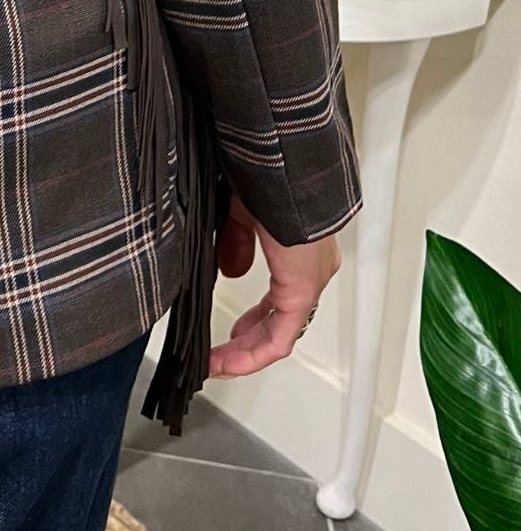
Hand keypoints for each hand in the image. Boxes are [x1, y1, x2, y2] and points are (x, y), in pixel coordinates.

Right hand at [208, 192, 340, 377]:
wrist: (281, 166)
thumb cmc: (266, 176)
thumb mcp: (242, 210)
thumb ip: (235, 243)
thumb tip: (230, 270)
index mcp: (300, 247)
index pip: (280, 296)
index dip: (254, 317)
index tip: (231, 328)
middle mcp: (311, 268)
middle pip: (280, 320)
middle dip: (248, 340)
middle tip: (222, 354)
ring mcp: (309, 281)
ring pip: (280, 332)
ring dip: (246, 351)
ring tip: (218, 364)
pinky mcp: (301, 291)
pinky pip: (280, 337)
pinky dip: (253, 353)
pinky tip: (228, 361)